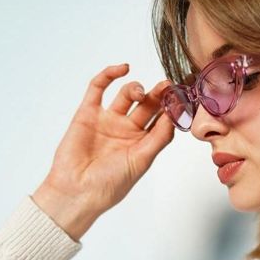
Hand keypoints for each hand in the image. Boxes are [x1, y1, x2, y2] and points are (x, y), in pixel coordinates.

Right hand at [33, 63, 174, 238]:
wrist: (77, 191)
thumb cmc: (110, 184)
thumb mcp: (142, 161)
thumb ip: (159, 138)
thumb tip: (175, 115)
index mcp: (142, 143)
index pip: (161, 119)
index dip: (171, 108)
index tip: (181, 97)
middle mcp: (126, 130)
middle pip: (147, 105)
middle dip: (157, 94)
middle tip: (167, 85)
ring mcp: (107, 120)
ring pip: (126, 95)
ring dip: (136, 88)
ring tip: (140, 93)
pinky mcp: (87, 113)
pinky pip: (98, 88)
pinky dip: (109, 75)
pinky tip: (123, 68)